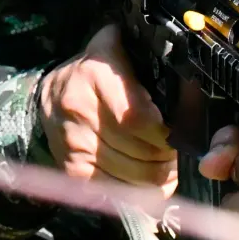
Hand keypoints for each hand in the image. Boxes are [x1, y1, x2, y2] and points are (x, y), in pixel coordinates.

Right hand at [39, 23, 177, 194]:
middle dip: (167, 158)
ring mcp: (73, 143)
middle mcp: (80, 110)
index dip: (166, 134)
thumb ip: (146, 50)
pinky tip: (146, 182)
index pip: (139, 118)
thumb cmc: (95, 70)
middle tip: (177, 154)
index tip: (180, 135)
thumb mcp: (116, 46)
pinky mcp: (70, 168)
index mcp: (96, 75)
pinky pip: (114, 191)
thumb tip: (188, 68)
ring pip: (131, 176)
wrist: (49, 94)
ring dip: (157, 177)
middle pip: (139, 151)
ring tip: (166, 167)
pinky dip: (137, 193)